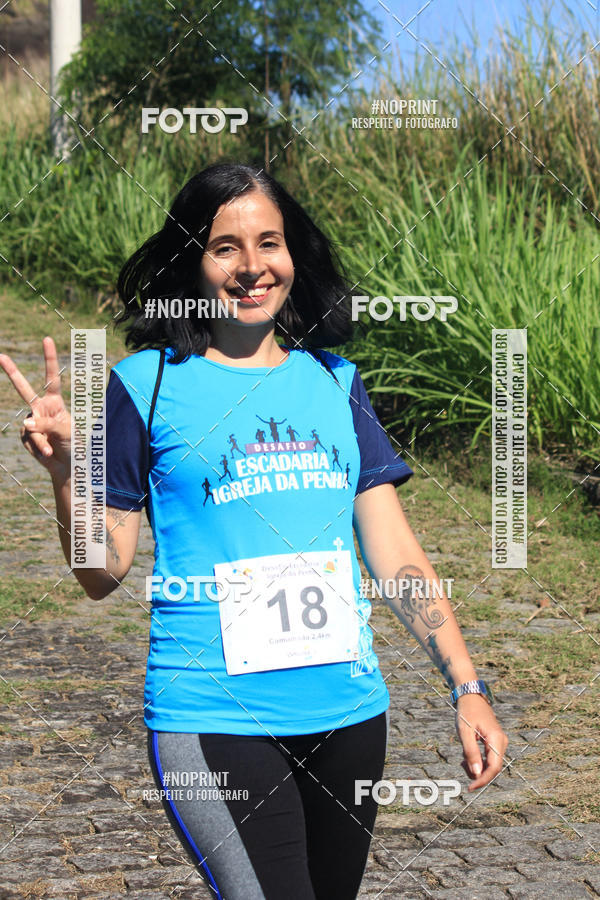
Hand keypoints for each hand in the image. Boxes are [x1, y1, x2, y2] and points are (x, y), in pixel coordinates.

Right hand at [0, 337, 70, 479]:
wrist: (67, 465)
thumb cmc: (73, 444)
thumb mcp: (65, 432)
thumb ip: (46, 426)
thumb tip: (25, 424)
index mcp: (55, 402)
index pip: (51, 377)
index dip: (49, 358)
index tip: (47, 339)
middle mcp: (41, 408)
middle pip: (24, 388)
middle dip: (11, 372)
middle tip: (0, 356)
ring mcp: (31, 421)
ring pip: (30, 427)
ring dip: (41, 442)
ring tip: (52, 450)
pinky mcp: (26, 435)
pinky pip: (28, 440)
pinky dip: (38, 449)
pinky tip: (46, 453)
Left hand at [454, 693, 508, 791]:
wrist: (471, 696)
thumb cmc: (467, 711)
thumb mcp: (465, 731)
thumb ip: (470, 752)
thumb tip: (477, 774)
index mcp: (496, 739)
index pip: (494, 768)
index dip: (483, 780)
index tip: (470, 788)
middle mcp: (501, 742)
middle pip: (493, 768)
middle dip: (478, 773)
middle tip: (461, 766)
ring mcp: (499, 742)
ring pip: (490, 765)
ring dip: (476, 767)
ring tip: (462, 759)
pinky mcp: (494, 742)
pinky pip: (488, 758)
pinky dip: (477, 761)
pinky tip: (466, 757)